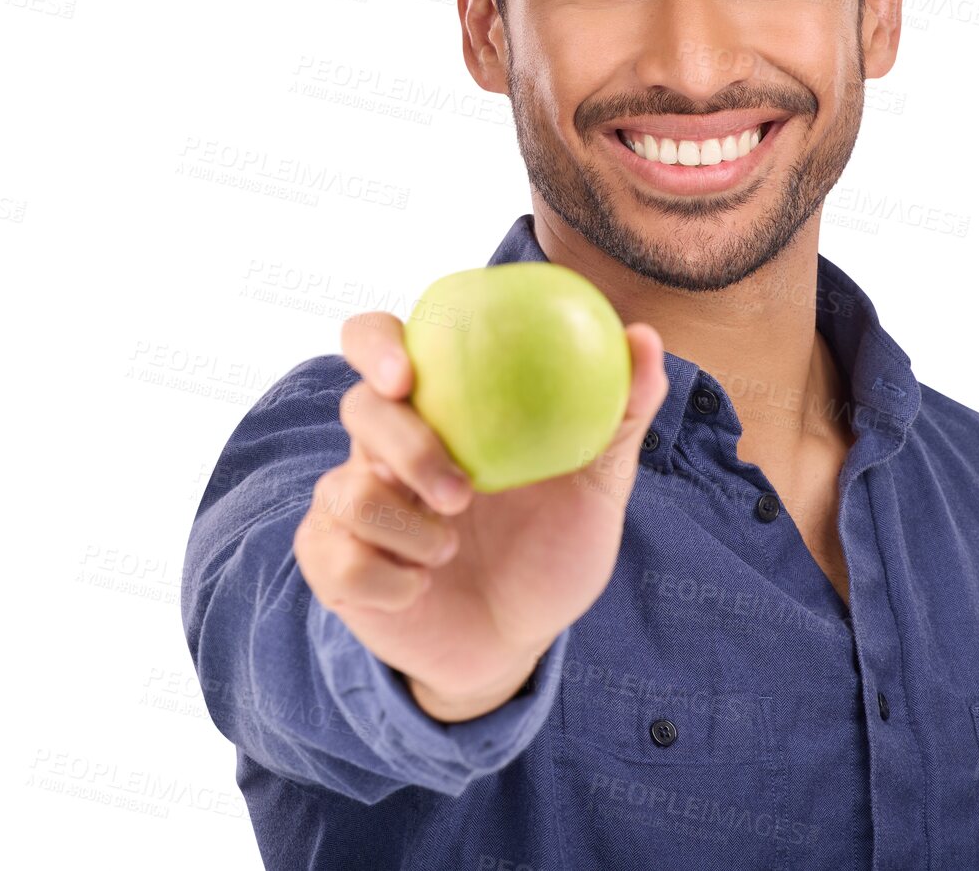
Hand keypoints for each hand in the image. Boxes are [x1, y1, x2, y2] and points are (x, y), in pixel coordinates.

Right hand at [293, 309, 669, 719]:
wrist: (518, 640)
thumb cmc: (551, 548)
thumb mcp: (596, 485)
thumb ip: (621, 414)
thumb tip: (645, 338)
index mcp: (438, 408)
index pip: (380, 343)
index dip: (376, 343)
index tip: (404, 373)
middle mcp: (385, 444)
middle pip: (360, 408)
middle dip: (407, 447)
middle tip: (458, 492)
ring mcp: (352, 503)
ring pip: (349, 490)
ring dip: (410, 529)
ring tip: (452, 548)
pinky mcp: (333, 562)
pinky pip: (339, 558)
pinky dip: (389, 579)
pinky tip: (420, 586)